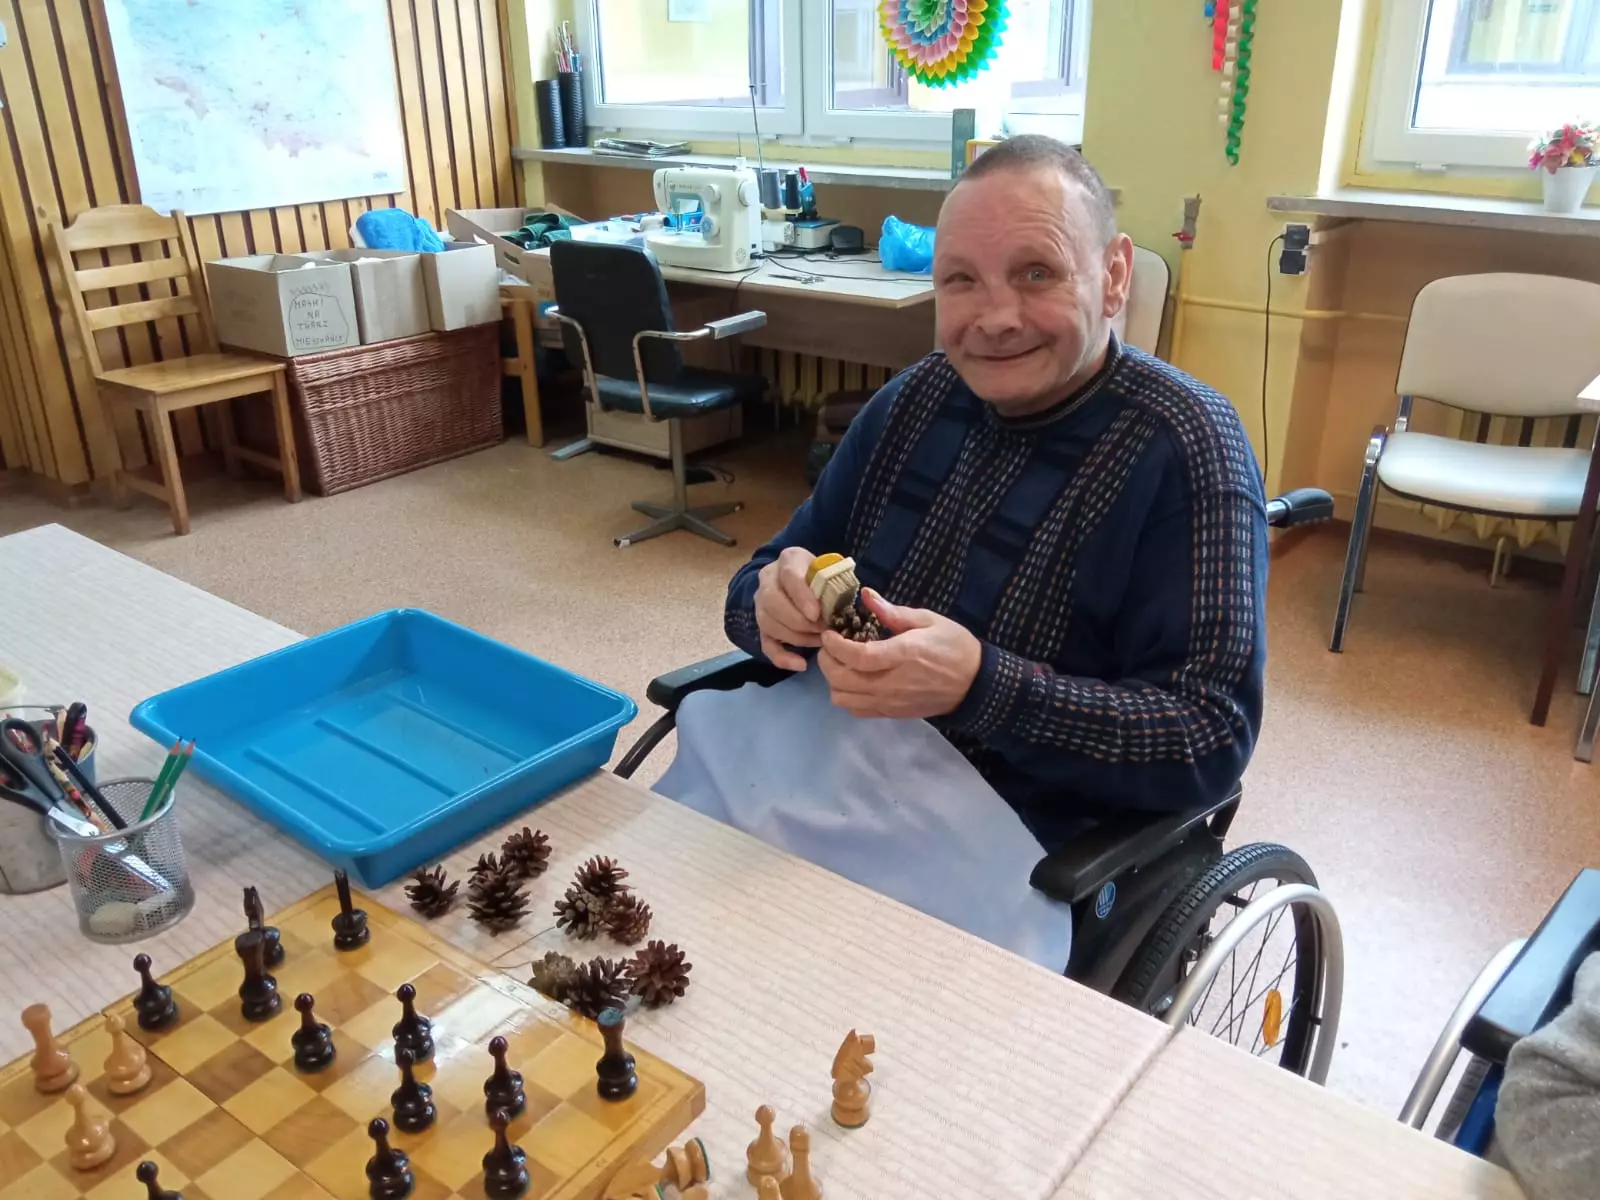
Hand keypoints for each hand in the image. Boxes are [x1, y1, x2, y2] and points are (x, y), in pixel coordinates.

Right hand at [754, 546, 826, 670]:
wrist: (802, 579)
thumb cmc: (823, 576)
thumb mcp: (831, 571)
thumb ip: (836, 583)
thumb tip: (845, 609)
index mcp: (788, 560)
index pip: (790, 576)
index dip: (802, 597)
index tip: (817, 614)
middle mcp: (768, 580)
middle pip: (773, 602)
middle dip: (800, 621)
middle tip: (823, 630)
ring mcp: (761, 605)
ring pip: (770, 624)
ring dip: (797, 637)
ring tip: (820, 641)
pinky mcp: (762, 627)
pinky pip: (766, 645)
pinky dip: (782, 658)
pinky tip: (801, 665)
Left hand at [818, 589, 982, 718]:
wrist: (974, 684)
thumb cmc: (953, 646)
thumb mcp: (929, 620)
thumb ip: (893, 612)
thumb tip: (866, 595)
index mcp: (903, 655)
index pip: (858, 657)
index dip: (836, 646)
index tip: (829, 633)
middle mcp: (892, 683)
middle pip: (842, 680)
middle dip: (827, 661)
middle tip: (830, 645)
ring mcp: (890, 702)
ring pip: (843, 699)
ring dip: (833, 680)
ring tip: (840, 663)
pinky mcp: (890, 713)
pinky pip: (856, 710)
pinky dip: (846, 695)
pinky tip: (853, 679)